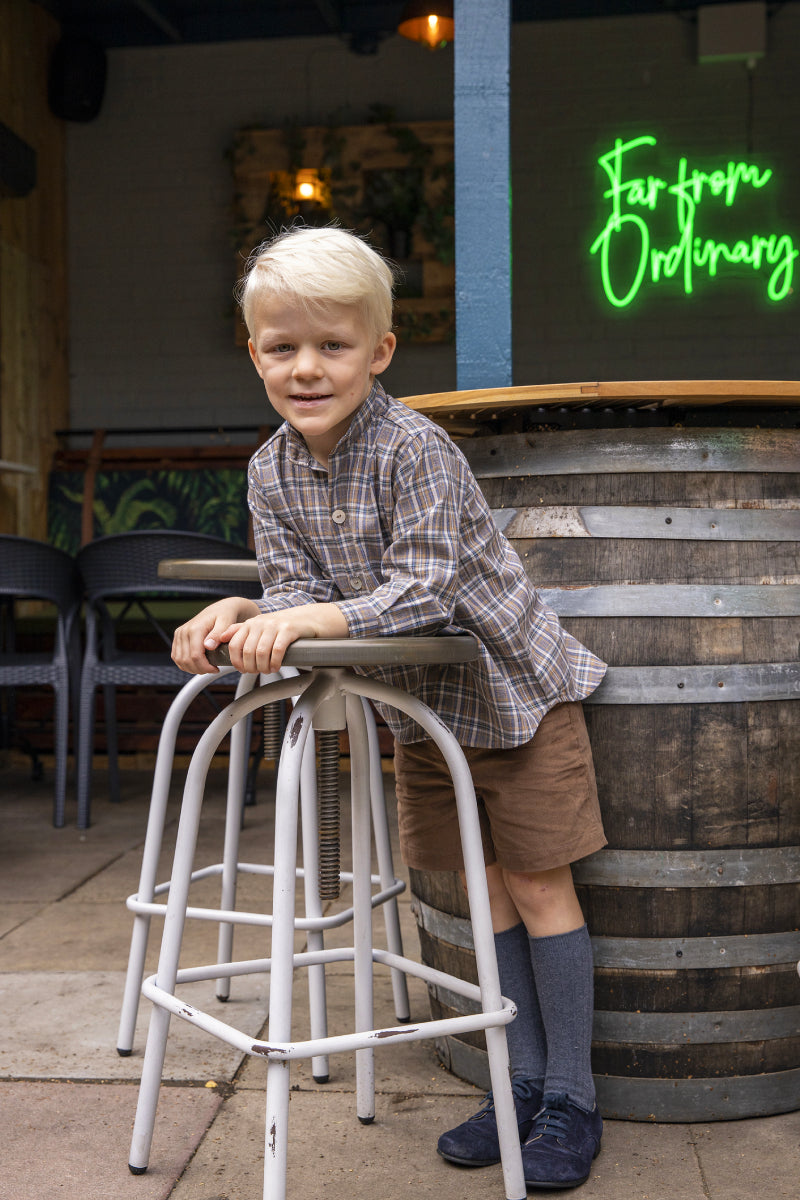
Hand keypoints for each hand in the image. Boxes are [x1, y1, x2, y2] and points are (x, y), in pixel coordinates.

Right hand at [172, 596, 260, 672]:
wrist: (219, 609)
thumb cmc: (225, 616)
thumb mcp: (226, 622)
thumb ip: (217, 634)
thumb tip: (208, 646)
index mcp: (195, 628)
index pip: (195, 656)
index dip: (205, 667)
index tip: (216, 669)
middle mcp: (184, 631)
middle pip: (186, 660)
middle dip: (200, 669)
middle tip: (212, 670)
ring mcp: (179, 635)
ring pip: (179, 661)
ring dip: (192, 669)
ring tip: (206, 668)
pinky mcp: (177, 638)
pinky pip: (176, 657)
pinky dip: (185, 665)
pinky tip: (197, 665)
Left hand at [225, 602, 348, 674]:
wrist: (306, 619)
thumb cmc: (280, 627)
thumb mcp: (258, 626)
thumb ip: (238, 631)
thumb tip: (220, 638)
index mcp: (250, 624)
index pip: (234, 645)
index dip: (237, 661)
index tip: (243, 670)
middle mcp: (260, 623)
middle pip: (247, 652)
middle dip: (251, 667)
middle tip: (258, 672)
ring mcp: (274, 625)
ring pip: (261, 653)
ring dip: (263, 667)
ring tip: (268, 670)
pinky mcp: (289, 630)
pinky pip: (277, 650)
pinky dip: (275, 662)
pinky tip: (277, 666)